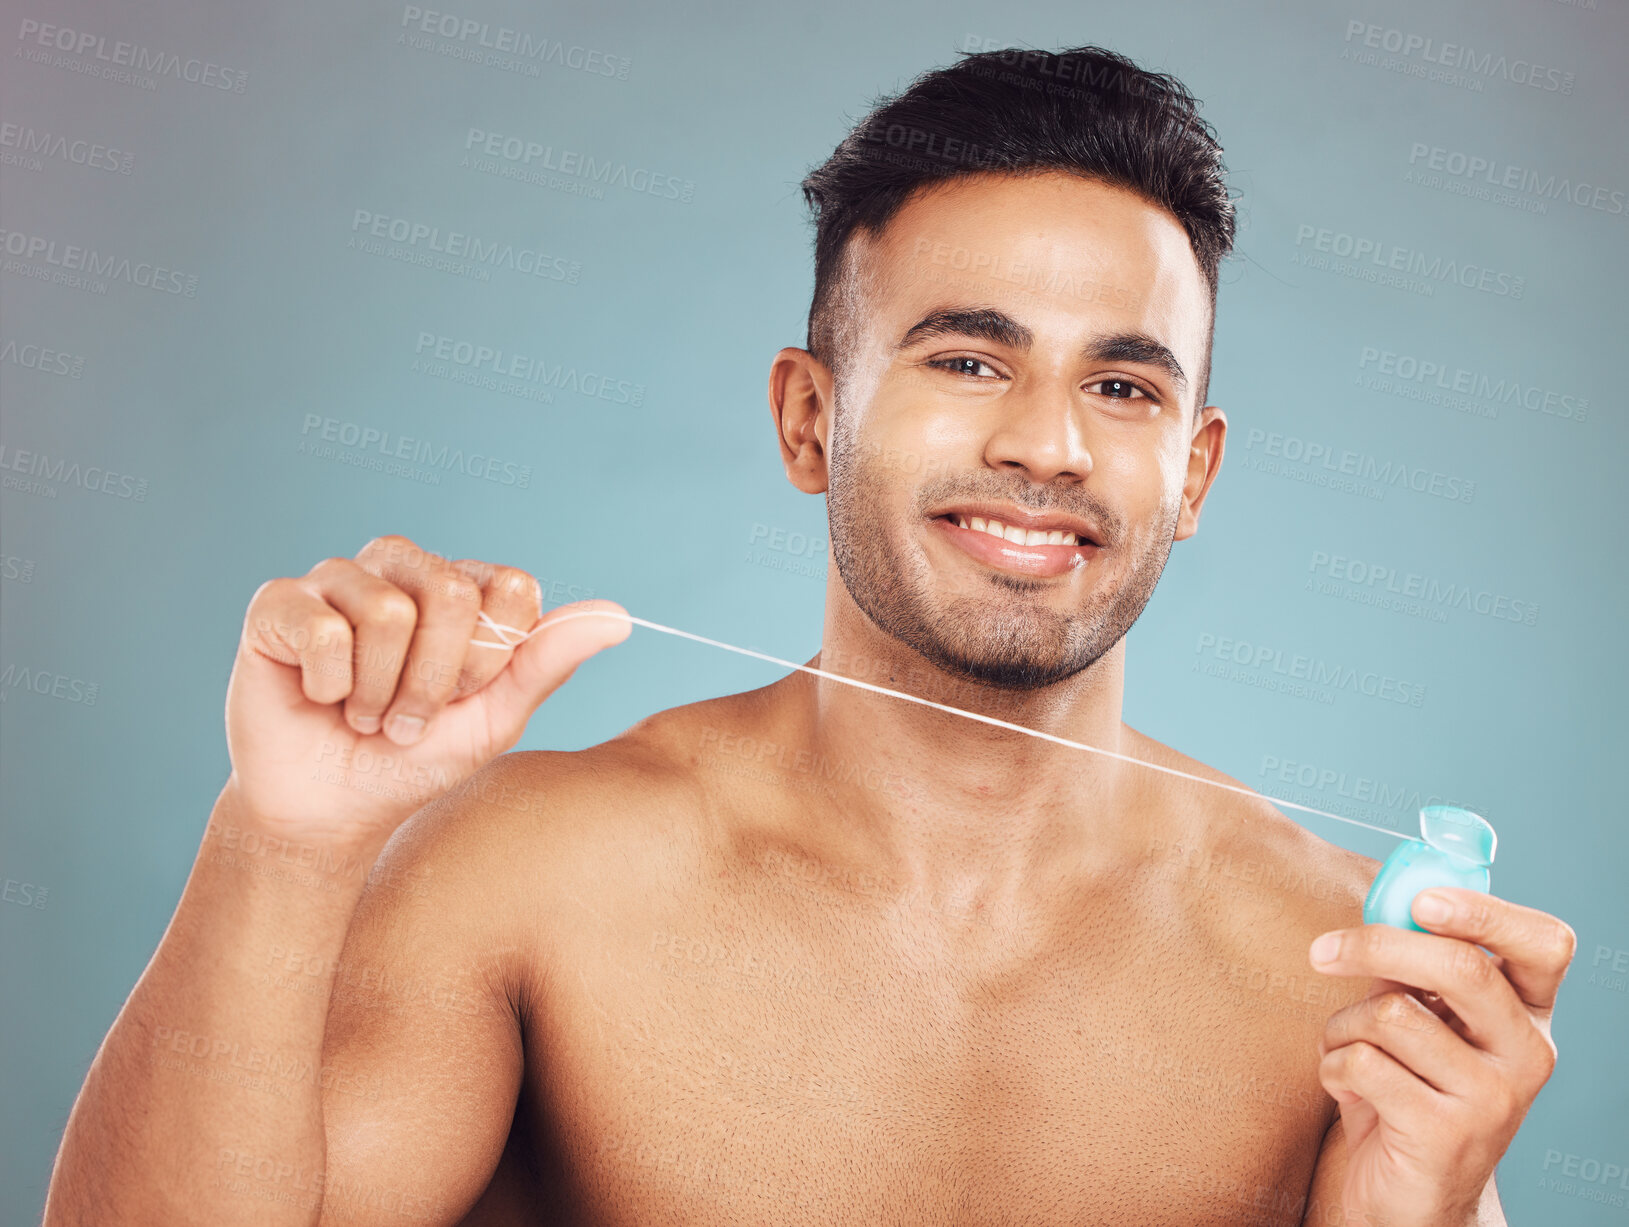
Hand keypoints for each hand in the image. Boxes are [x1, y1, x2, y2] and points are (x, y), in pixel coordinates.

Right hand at [224, 534, 629, 843]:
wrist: (330, 813)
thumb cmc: (415, 761)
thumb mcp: (494, 719)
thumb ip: (549, 661)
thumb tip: (618, 617)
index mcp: (462, 588)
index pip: (510, 589)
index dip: (490, 661)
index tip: (462, 699)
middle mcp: (404, 568)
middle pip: (453, 595)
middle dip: (436, 680)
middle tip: (408, 717)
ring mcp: (340, 578)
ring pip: (388, 613)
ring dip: (381, 691)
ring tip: (365, 714)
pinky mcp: (278, 603)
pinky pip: (324, 628)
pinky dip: (330, 685)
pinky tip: (320, 698)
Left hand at [1308, 889, 1575, 1226]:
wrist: (1409, 1194)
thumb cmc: (1405, 1088)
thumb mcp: (1420, 1020)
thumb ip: (1414, 965)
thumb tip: (1385, 898)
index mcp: (1527, 1013)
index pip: (1544, 943)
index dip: (1484, 910)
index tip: (1420, 898)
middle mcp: (1527, 1054)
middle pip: (1461, 967)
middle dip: (1377, 945)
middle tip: (1323, 951)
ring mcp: (1494, 1098)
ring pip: (1393, 1014)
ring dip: (1343, 1025)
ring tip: (1345, 1050)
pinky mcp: (1447, 1134)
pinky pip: (1363, 1063)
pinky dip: (1333, 1066)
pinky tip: (1345, 1088)